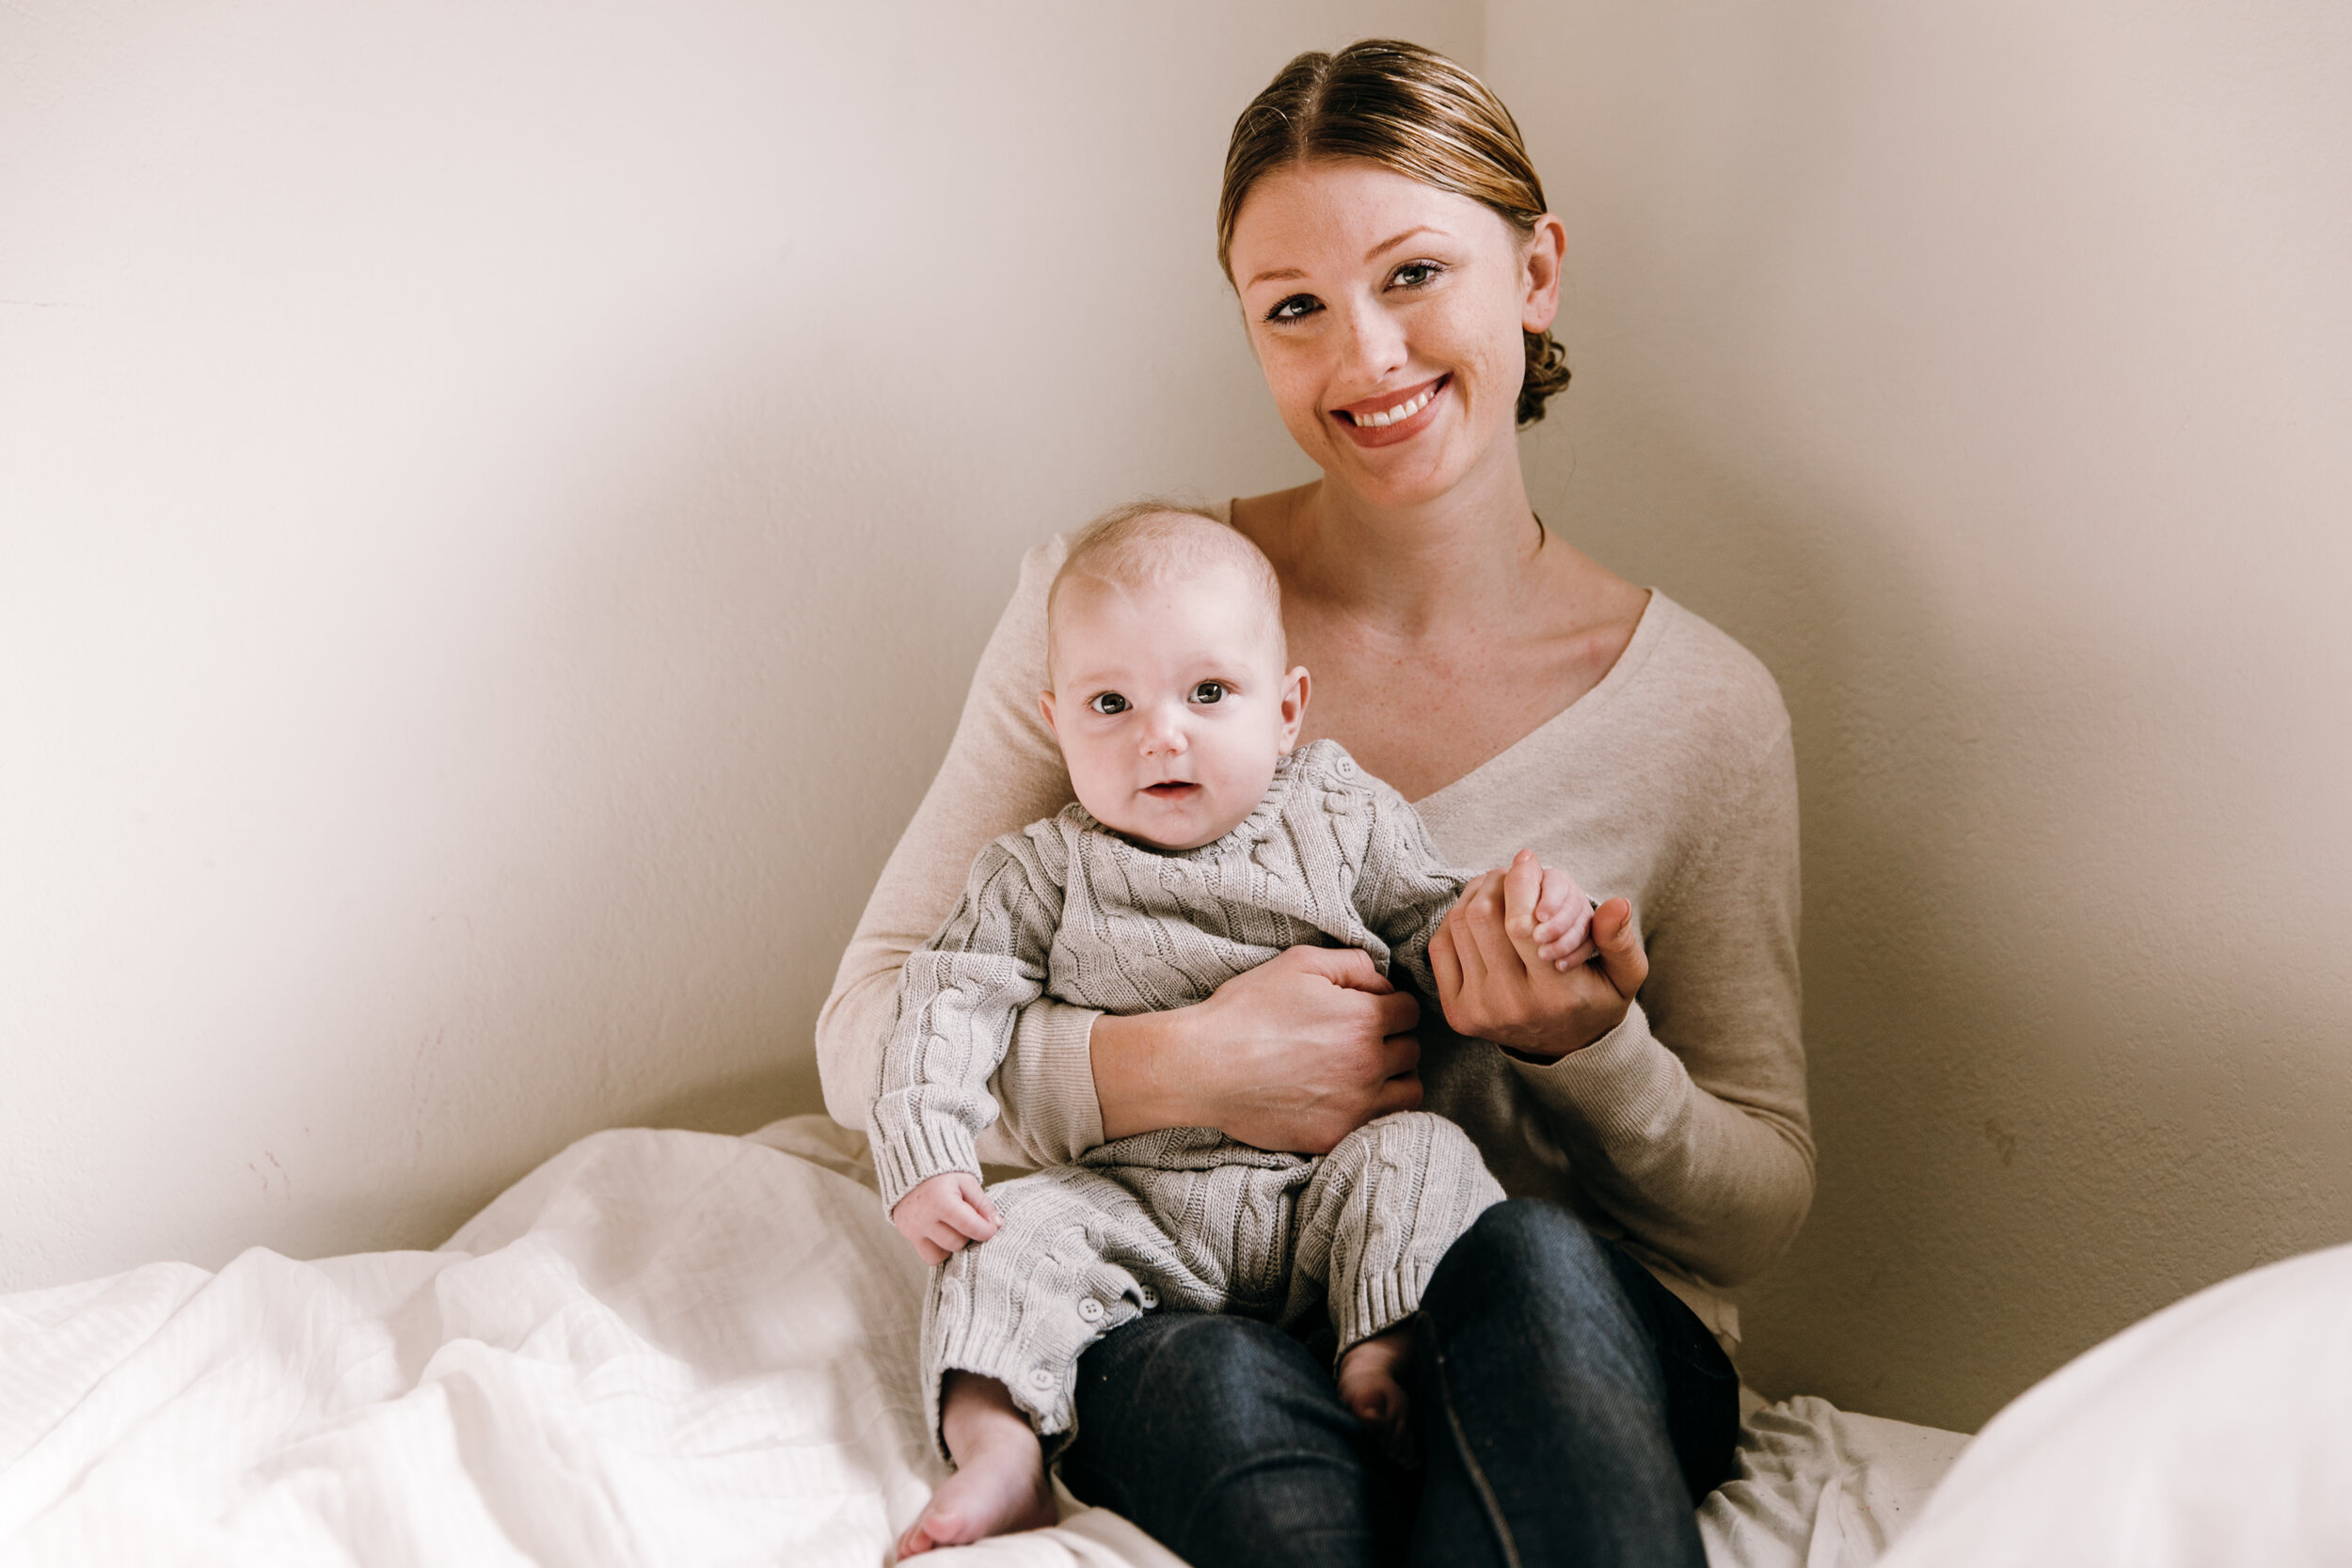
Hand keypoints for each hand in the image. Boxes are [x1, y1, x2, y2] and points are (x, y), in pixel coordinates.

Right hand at [890, 1171, 1000, 1265]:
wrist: (911, 1168)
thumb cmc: (943, 1175)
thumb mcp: (966, 1182)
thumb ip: (982, 1203)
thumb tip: (996, 1224)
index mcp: (941, 1201)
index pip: (970, 1227)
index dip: (986, 1231)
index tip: (992, 1228)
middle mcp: (924, 1218)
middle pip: (956, 1244)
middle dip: (968, 1236)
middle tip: (969, 1223)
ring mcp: (912, 1229)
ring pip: (942, 1255)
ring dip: (952, 1245)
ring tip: (954, 1228)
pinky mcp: (906, 1234)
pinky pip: (928, 1256)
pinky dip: (939, 1249)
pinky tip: (943, 1235)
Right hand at [1093, 944, 1423, 1154]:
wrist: (1203, 1067)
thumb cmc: (1246, 1010)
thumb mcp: (1298, 964)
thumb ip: (1352, 964)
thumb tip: (1383, 980)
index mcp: (1364, 1019)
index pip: (1411, 1011)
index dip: (1390, 1006)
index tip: (1369, 1010)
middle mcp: (1369, 1064)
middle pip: (1412, 1051)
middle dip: (1392, 1041)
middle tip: (1360, 1040)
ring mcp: (1355, 1105)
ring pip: (1409, 1092)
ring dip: (1394, 1078)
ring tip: (1363, 1072)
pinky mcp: (1335, 1136)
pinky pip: (1379, 1124)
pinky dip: (1372, 1111)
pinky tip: (1345, 1098)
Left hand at [1429, 849, 1647, 1059]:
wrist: (1564, 1047)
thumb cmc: (1595, 999)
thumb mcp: (1624, 974)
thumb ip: (1619, 939)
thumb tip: (1617, 904)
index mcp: (1555, 996)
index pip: (1522, 925)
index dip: (1521, 882)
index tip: (1529, 860)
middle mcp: (1511, 1005)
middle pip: (1483, 917)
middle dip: (1497, 881)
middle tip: (1512, 872)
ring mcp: (1478, 1010)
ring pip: (1459, 926)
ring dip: (1476, 895)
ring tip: (1497, 888)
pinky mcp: (1456, 1011)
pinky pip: (1441, 946)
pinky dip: (1457, 920)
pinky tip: (1479, 915)